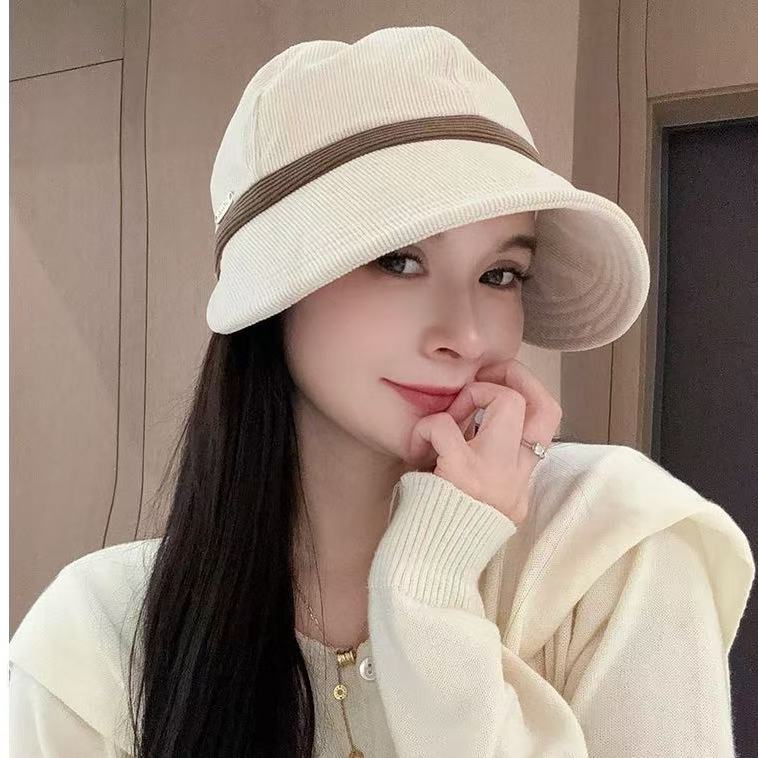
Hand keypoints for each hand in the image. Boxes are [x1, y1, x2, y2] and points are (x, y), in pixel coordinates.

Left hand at [407, 358, 562, 524]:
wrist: (426, 572)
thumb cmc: (440, 529)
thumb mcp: (477, 498)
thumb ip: (485, 462)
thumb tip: (472, 416)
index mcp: (520, 483)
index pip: (548, 424)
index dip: (527, 390)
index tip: (495, 383)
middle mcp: (516, 479)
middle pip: (545, 407)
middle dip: (514, 376)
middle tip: (483, 376)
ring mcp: (493, 475)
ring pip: (507, 403)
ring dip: (473, 395)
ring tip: (450, 416)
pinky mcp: (462, 475)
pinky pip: (446, 426)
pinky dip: (428, 426)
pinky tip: (417, 443)